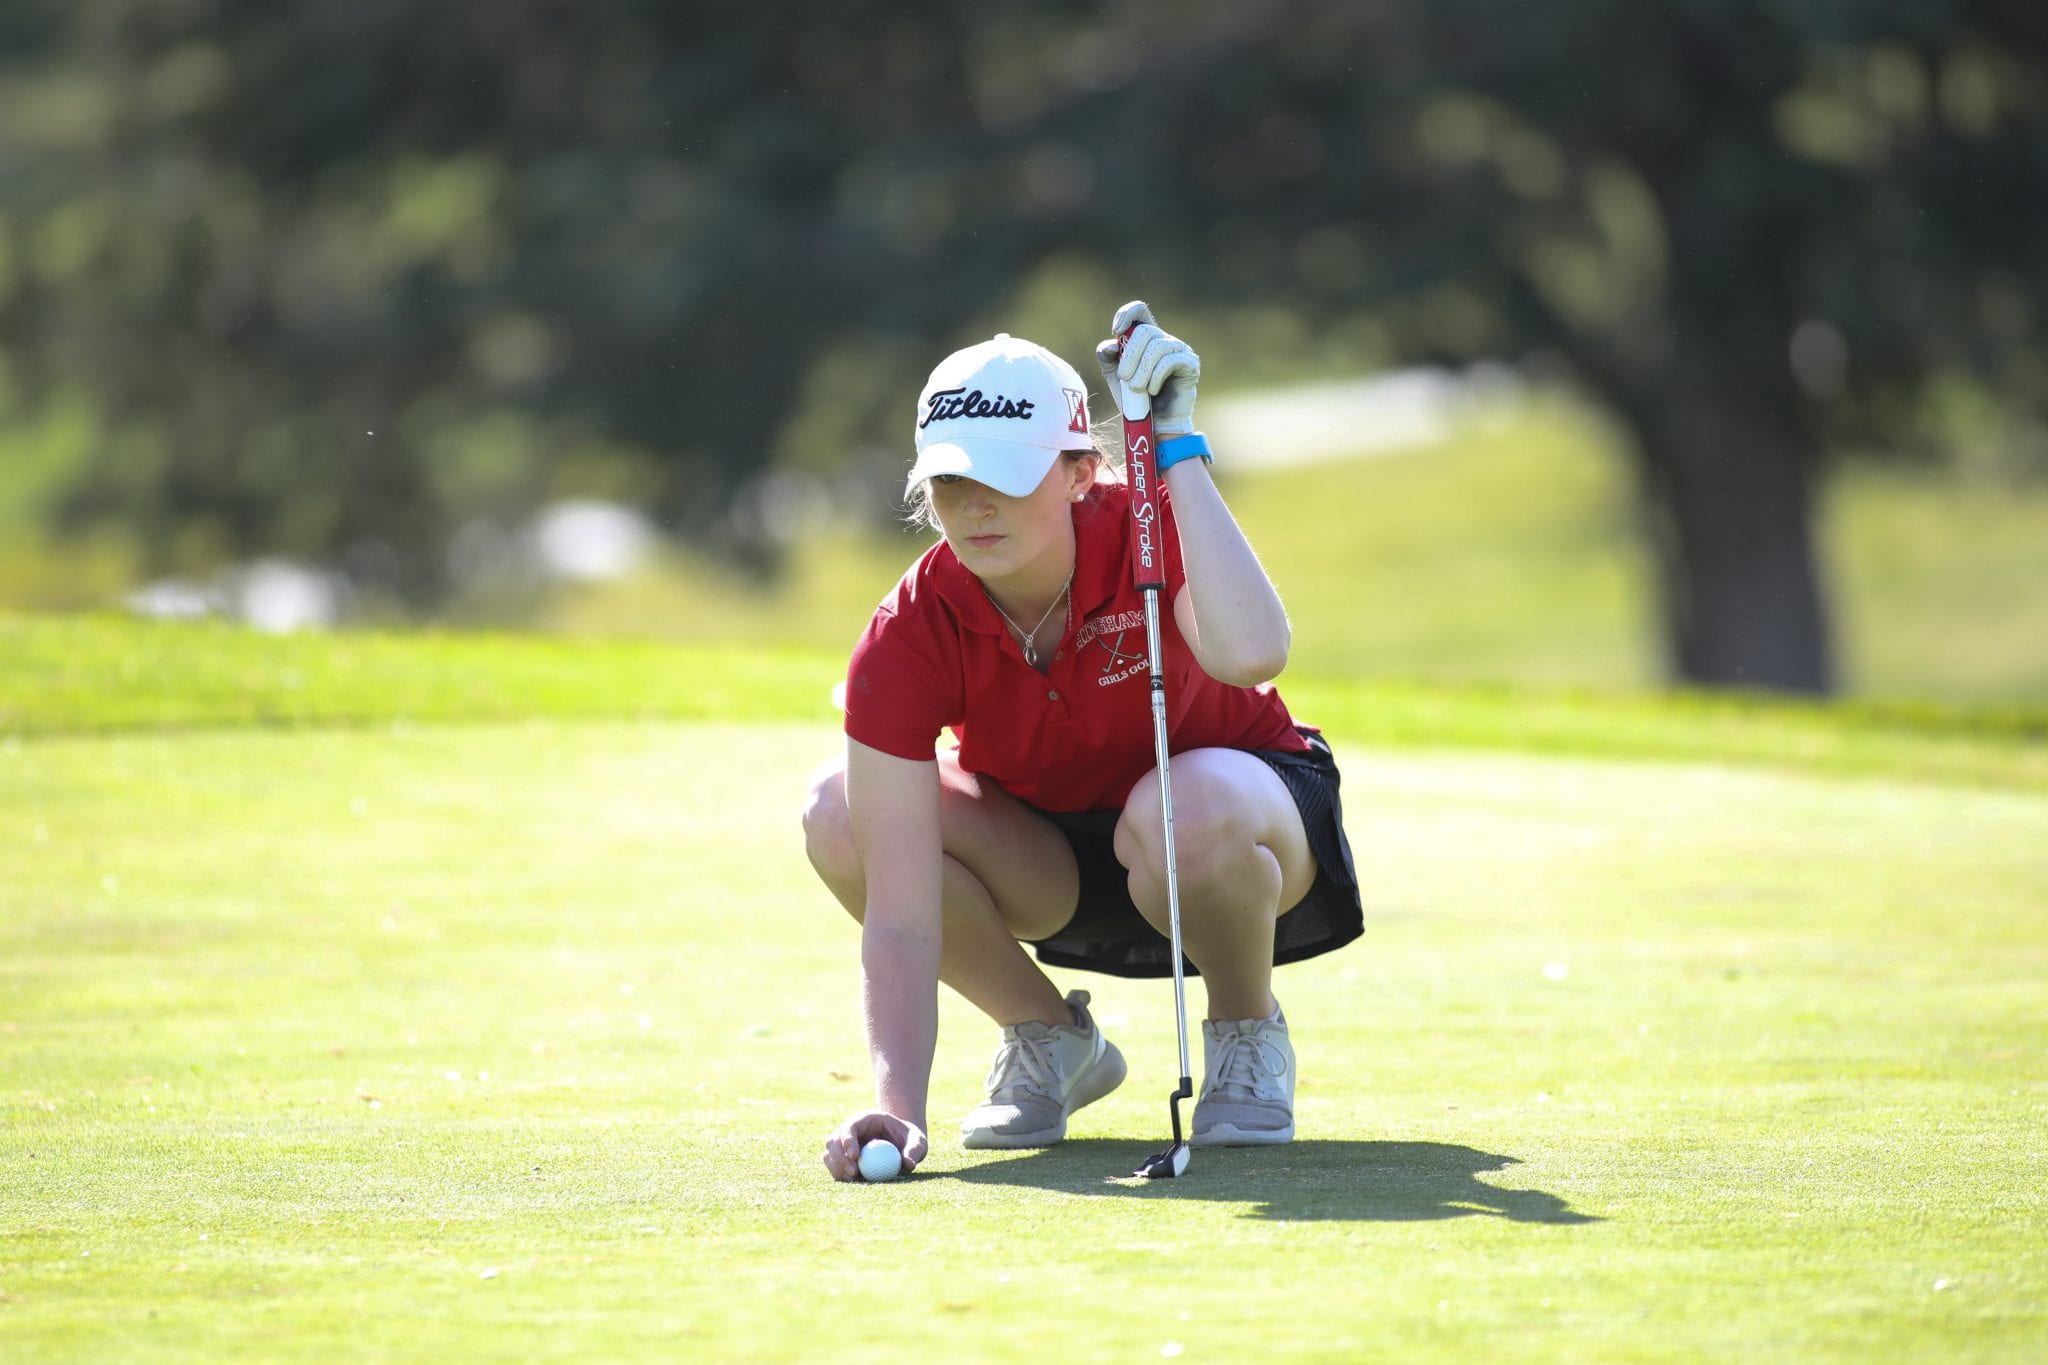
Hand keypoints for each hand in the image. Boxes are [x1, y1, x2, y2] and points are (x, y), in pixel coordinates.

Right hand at [823, 1109, 929, 1181]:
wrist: (903, 1143)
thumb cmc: (910, 1138)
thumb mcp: (917, 1140)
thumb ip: (914, 1149)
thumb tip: (907, 1164)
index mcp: (866, 1120)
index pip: (850, 1127)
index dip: (848, 1141)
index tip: (855, 1157)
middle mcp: (850, 1131)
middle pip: (834, 1141)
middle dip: (839, 1158)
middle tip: (854, 1173)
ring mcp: (844, 1145)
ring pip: (830, 1155)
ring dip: (837, 1168)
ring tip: (854, 1177)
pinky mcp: (844, 1159)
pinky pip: (834, 1167)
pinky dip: (839, 1175)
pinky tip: (852, 1181)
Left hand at [1094, 300, 1201, 437]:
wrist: (1156, 424)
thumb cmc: (1137, 401)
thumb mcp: (1116, 378)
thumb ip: (1108, 359)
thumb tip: (1110, 345)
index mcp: (1146, 338)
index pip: (1139, 310)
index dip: (1126, 314)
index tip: (1116, 331)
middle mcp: (1164, 339)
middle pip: (1145, 331)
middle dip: (1129, 355)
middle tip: (1124, 377)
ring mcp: (1180, 350)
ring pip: (1157, 347)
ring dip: (1142, 370)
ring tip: (1136, 388)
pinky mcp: (1190, 364)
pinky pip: (1170, 362)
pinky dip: (1155, 377)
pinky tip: (1152, 390)